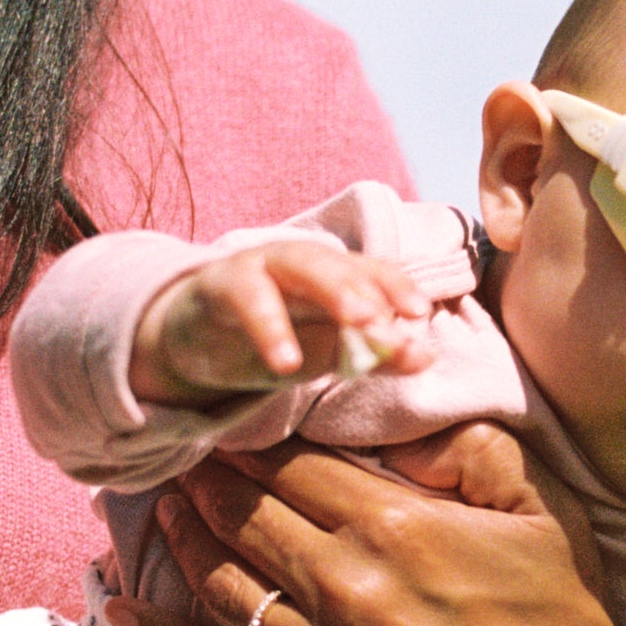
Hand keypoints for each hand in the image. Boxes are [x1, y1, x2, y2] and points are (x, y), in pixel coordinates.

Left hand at [105, 432, 625, 625]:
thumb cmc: (570, 625)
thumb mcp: (546, 515)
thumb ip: (476, 451)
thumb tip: (404, 424)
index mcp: (402, 527)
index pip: (293, 467)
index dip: (252, 443)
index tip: (227, 426)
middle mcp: (352, 589)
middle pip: (245, 517)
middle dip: (205, 481)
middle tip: (179, 457)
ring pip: (223, 585)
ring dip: (183, 540)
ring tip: (165, 511)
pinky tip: (127, 606)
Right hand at [129, 240, 434, 405]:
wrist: (198, 342)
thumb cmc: (277, 339)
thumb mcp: (330, 354)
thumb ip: (375, 357)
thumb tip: (426, 357)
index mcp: (333, 273)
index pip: (370, 271)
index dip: (396, 287)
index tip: (420, 313)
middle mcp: (300, 261)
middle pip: (337, 262)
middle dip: (365, 286)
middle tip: (386, 318)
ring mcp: (260, 266)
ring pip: (296, 265)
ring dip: (327, 292)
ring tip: (356, 324)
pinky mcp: (220, 284)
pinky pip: (247, 297)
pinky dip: (269, 328)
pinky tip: (287, 364)